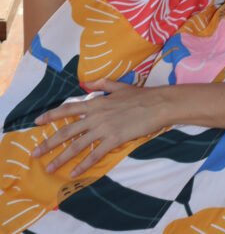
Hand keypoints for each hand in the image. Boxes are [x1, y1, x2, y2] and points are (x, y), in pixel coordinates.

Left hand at [32, 79, 164, 177]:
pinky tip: (74, 173)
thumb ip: (101, 85)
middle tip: (35, 152)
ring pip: (77, 144)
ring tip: (49, 167)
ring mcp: (104, 128)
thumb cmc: (140, 95)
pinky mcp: (114, 139)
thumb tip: (87, 83)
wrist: (157, 104)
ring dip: (61, 157)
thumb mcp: (118, 86)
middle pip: (67, 130)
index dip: (52, 115)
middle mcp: (96, 116)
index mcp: (96, 102)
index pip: (68, 108)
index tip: (37, 122)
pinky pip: (95, 154)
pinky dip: (83, 164)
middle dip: (49, 142)